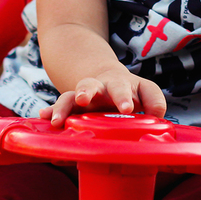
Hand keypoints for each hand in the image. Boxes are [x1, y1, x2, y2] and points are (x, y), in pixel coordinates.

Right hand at [38, 69, 166, 127]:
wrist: (108, 80)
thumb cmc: (131, 91)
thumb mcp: (146, 91)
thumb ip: (155, 101)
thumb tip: (157, 117)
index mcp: (119, 84)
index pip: (122, 88)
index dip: (124, 97)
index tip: (126, 108)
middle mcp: (99, 88)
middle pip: (91, 84)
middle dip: (86, 90)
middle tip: (83, 99)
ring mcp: (82, 97)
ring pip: (70, 96)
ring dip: (64, 106)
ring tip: (56, 119)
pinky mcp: (71, 107)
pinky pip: (58, 108)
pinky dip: (51, 112)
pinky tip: (43, 118)